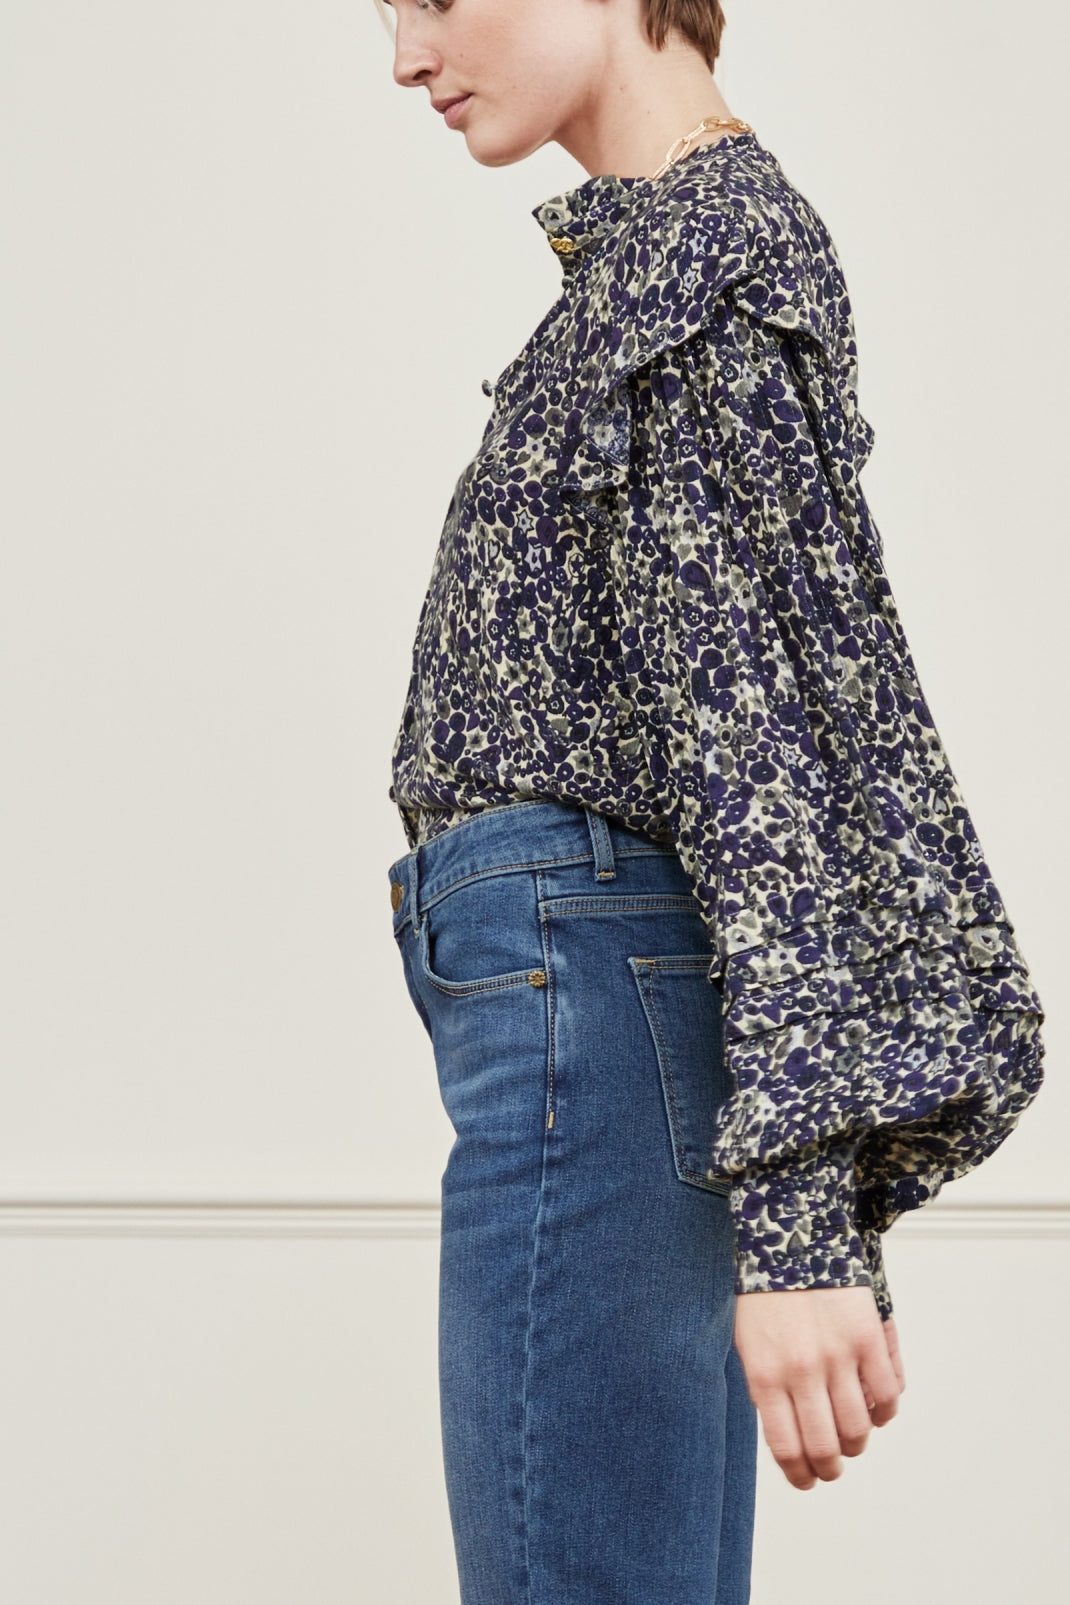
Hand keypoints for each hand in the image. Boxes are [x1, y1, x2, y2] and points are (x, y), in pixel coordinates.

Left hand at [733, 1286, 904, 1489]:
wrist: (790, 1236)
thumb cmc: (764, 1293)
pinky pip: (888, 1394)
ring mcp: (838, 1356)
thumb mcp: (748, 1344)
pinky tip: (874, 1407)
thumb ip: (764, 1389)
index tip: (806, 1481)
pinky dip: (885, 1410)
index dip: (800, 1475)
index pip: (787, 1448)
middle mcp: (802, 1372)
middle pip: (826, 1447)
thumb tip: (786, 1433)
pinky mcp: (868, 1338)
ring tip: (851, 1438)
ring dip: (857, 1443)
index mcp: (766, 1376)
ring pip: (859, 1429)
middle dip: (829, 1468)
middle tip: (831, 1468)